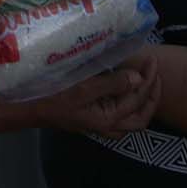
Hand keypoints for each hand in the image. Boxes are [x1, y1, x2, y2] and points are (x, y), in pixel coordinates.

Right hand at [33, 56, 160, 136]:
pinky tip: (124, 92)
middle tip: (155, 75)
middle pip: (141, 117)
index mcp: (108, 119)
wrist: (30, 109)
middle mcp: (108, 127)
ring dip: (143, 103)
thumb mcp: (82, 88)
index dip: (148, 79)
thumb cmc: (53, 98)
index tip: (151, 61)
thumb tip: (138, 78)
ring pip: (132, 120)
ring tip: (146, 83)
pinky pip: (120, 117)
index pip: (137, 99)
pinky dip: (129, 106)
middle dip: (153, 96)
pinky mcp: (94, 120)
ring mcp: (101, 125)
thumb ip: (111, 83)